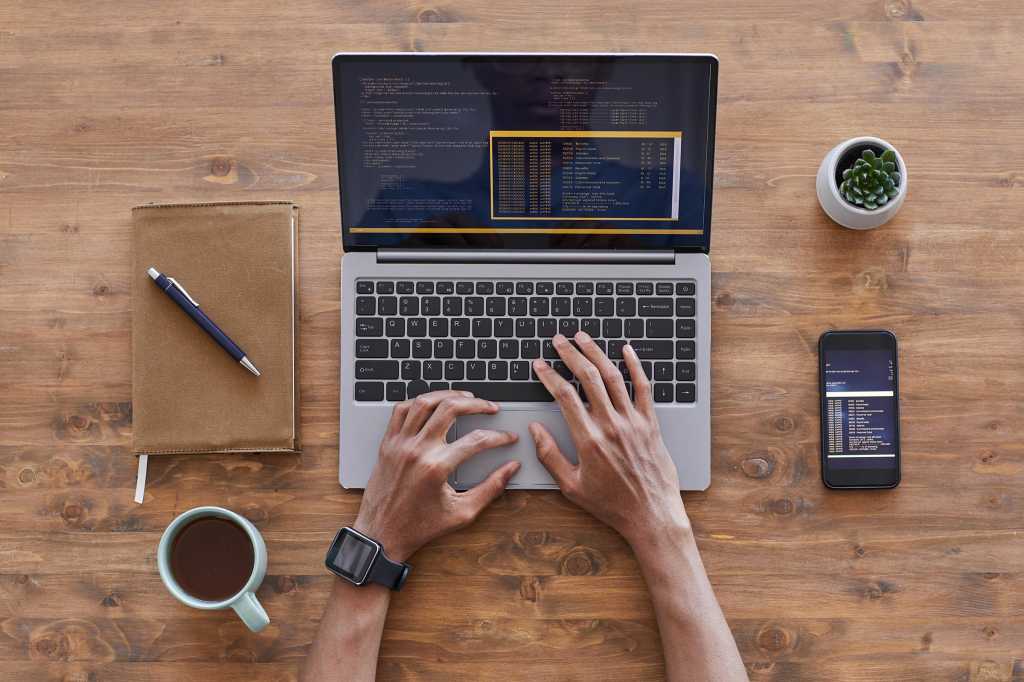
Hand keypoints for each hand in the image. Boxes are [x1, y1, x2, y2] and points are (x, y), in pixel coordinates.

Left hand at [354, 390, 520, 561]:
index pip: (477, 440)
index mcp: (437, 468)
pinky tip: (433, 404)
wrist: (381, 534)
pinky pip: (401, 411)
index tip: (508, 437)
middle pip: (450, 409)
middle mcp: (417, 450)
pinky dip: (418, 402)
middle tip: (491, 407)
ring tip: (465, 397)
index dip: (499, 436)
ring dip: (448, 395)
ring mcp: (399, 444)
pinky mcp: (387, 444)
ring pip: (424, 402)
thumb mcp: (462, 513)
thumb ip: (491, 489)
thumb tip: (510, 469)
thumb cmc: (420, 527)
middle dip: (477, 404)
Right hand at [529, 333, 689, 546]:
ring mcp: (633, 422)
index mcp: (589, 440)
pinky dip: (635, 366)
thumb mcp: (571, 486)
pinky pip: (643, 387)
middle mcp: (611, 425)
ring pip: (613, 376)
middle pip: (588, 377)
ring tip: (583, 338)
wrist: (652, 515)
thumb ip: (550, 455)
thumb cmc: (611, 504)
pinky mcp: (650, 423)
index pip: (565, 396)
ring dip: (596, 353)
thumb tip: (535, 431)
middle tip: (559, 340)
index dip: (549, 375)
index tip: (540, 365)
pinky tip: (627, 351)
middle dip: (570, 354)